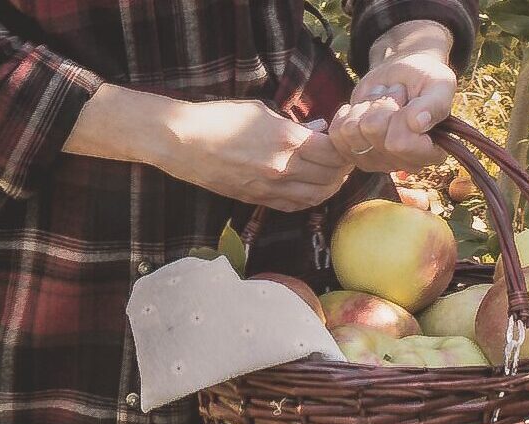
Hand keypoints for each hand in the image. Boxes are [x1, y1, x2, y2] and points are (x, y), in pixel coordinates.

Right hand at [67, 86, 355, 212]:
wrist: (181, 142)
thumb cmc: (219, 119)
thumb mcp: (261, 112)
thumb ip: (295, 125)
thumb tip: (319, 130)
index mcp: (288, 140)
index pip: (335, 153)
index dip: (346, 150)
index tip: (348, 143)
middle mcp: (284, 168)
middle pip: (331, 178)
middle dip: (343, 170)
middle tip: (345, 161)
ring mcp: (272, 188)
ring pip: (317, 197)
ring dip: (330, 187)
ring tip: (332, 176)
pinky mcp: (259, 200)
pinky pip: (295, 206)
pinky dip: (310, 200)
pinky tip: (312, 190)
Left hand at [328, 21, 457, 172]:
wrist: (402, 75)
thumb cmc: (424, 78)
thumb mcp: (439, 85)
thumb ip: (433, 105)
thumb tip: (417, 124)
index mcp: (431, 154)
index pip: (399, 144)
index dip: (398, 116)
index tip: (409, 100)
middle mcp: (404, 164)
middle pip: (373, 132)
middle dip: (382, 103)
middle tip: (395, 97)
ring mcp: (377, 163)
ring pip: (353, 131)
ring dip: (366, 106)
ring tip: (382, 102)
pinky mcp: (355, 155)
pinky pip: (336, 134)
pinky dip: (347, 112)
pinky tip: (365, 109)